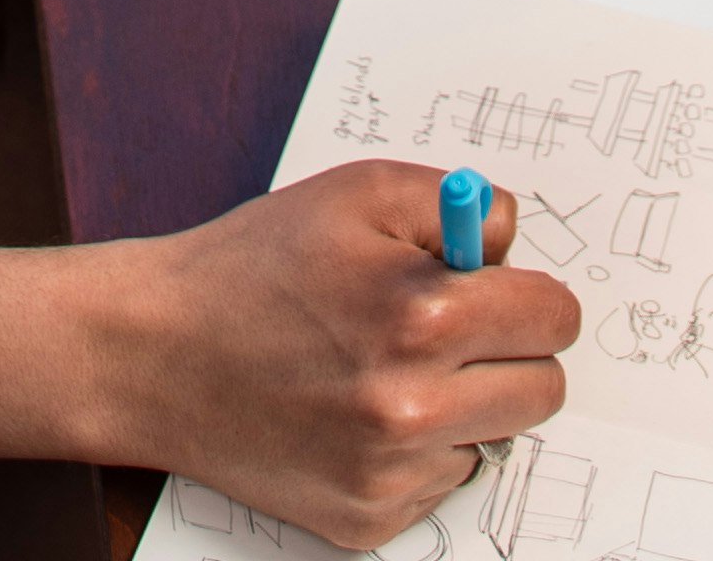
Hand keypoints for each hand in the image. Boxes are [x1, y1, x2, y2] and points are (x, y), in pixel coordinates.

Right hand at [112, 163, 576, 547]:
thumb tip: (513, 242)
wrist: (157, 353)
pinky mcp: (367, 521)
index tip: (503, 293)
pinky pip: (441, 484)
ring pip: (496, 440)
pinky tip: (358, 413)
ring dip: (464, 406)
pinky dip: (417, 451)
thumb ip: (458, 204)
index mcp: (425, 317)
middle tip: (452, 332)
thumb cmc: (255, 266)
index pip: (556, 318)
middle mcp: (414, 408)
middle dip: (511, 353)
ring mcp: (390, 473)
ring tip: (389, 369)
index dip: (530, 296)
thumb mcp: (358, 192)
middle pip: (545, 390)